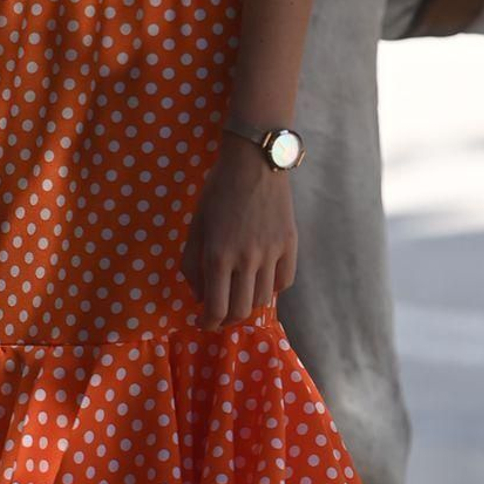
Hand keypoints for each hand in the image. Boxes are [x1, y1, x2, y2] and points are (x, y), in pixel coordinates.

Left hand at [181, 133, 298, 324]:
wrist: (254, 161)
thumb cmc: (218, 190)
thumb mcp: (196, 225)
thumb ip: (193, 263)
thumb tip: (199, 296)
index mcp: (218, 256)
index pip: (216, 308)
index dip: (208, 322)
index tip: (205, 323)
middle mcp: (247, 260)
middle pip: (241, 310)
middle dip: (227, 318)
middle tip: (220, 313)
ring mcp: (272, 254)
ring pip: (263, 299)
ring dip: (249, 303)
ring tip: (240, 294)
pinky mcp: (290, 245)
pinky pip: (284, 282)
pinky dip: (272, 287)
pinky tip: (262, 279)